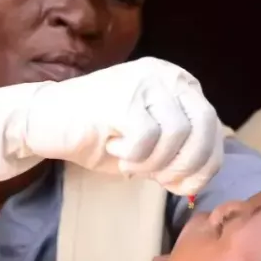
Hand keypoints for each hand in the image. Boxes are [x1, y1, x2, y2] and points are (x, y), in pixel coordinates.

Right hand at [23, 57, 223, 195]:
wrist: (47, 120)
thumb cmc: (100, 134)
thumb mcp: (151, 143)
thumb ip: (179, 151)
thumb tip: (200, 178)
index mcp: (179, 83)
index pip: (213, 127)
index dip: (205, 164)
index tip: (181, 185)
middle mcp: (167, 75)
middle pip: (204, 126)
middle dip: (187, 164)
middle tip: (159, 179)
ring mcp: (145, 82)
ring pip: (176, 134)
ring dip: (155, 162)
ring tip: (130, 163)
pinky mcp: (123, 97)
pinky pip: (147, 138)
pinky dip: (134, 156)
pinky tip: (116, 150)